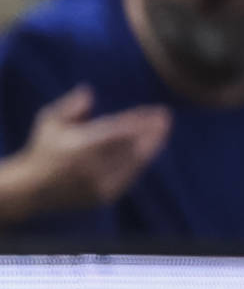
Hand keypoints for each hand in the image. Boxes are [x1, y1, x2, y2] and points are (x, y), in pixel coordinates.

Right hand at [9, 86, 169, 215]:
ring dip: (152, 145)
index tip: (156, 111)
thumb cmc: (43, 149)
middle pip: (131, 147)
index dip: (139, 121)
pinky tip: (150, 148)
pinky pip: (130, 176)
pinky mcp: (105, 196)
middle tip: (166, 118)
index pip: (118, 132)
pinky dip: (141, 161)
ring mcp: (99, 184)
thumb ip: (70, 107)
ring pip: (134, 163)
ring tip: (162, 129)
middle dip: (152, 131)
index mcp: (78, 148)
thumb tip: (88, 91)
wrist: (32, 189)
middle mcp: (91, 168)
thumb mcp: (49, 122)